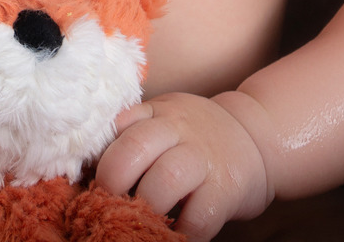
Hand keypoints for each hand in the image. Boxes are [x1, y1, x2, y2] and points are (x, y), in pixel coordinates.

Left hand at [93, 93, 273, 240]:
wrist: (258, 136)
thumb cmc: (196, 139)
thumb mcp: (165, 122)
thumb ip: (133, 137)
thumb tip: (85, 173)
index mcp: (156, 114)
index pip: (117, 127)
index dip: (97, 159)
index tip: (88, 183)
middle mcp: (178, 129)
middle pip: (134, 149)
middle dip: (112, 182)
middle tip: (106, 206)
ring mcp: (204, 157)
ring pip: (165, 179)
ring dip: (146, 208)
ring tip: (139, 223)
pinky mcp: (227, 187)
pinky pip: (199, 216)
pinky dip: (182, 233)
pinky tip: (174, 235)